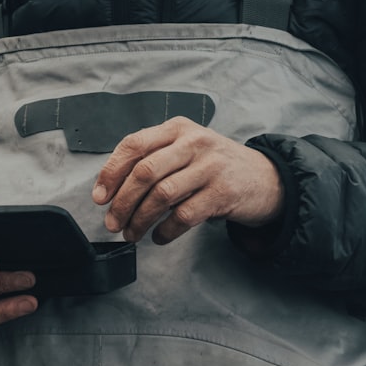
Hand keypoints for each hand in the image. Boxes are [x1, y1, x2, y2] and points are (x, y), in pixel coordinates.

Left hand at [92, 117, 283, 243]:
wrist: (266, 179)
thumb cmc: (215, 166)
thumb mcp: (187, 149)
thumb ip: (155, 159)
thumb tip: (111, 189)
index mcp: (177, 128)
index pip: (134, 144)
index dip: (111, 172)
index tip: (99, 197)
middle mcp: (194, 142)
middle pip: (144, 172)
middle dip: (122, 202)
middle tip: (112, 223)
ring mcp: (210, 166)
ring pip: (162, 195)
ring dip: (139, 220)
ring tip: (131, 234)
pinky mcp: (223, 193)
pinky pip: (184, 216)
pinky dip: (166, 231)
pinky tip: (159, 237)